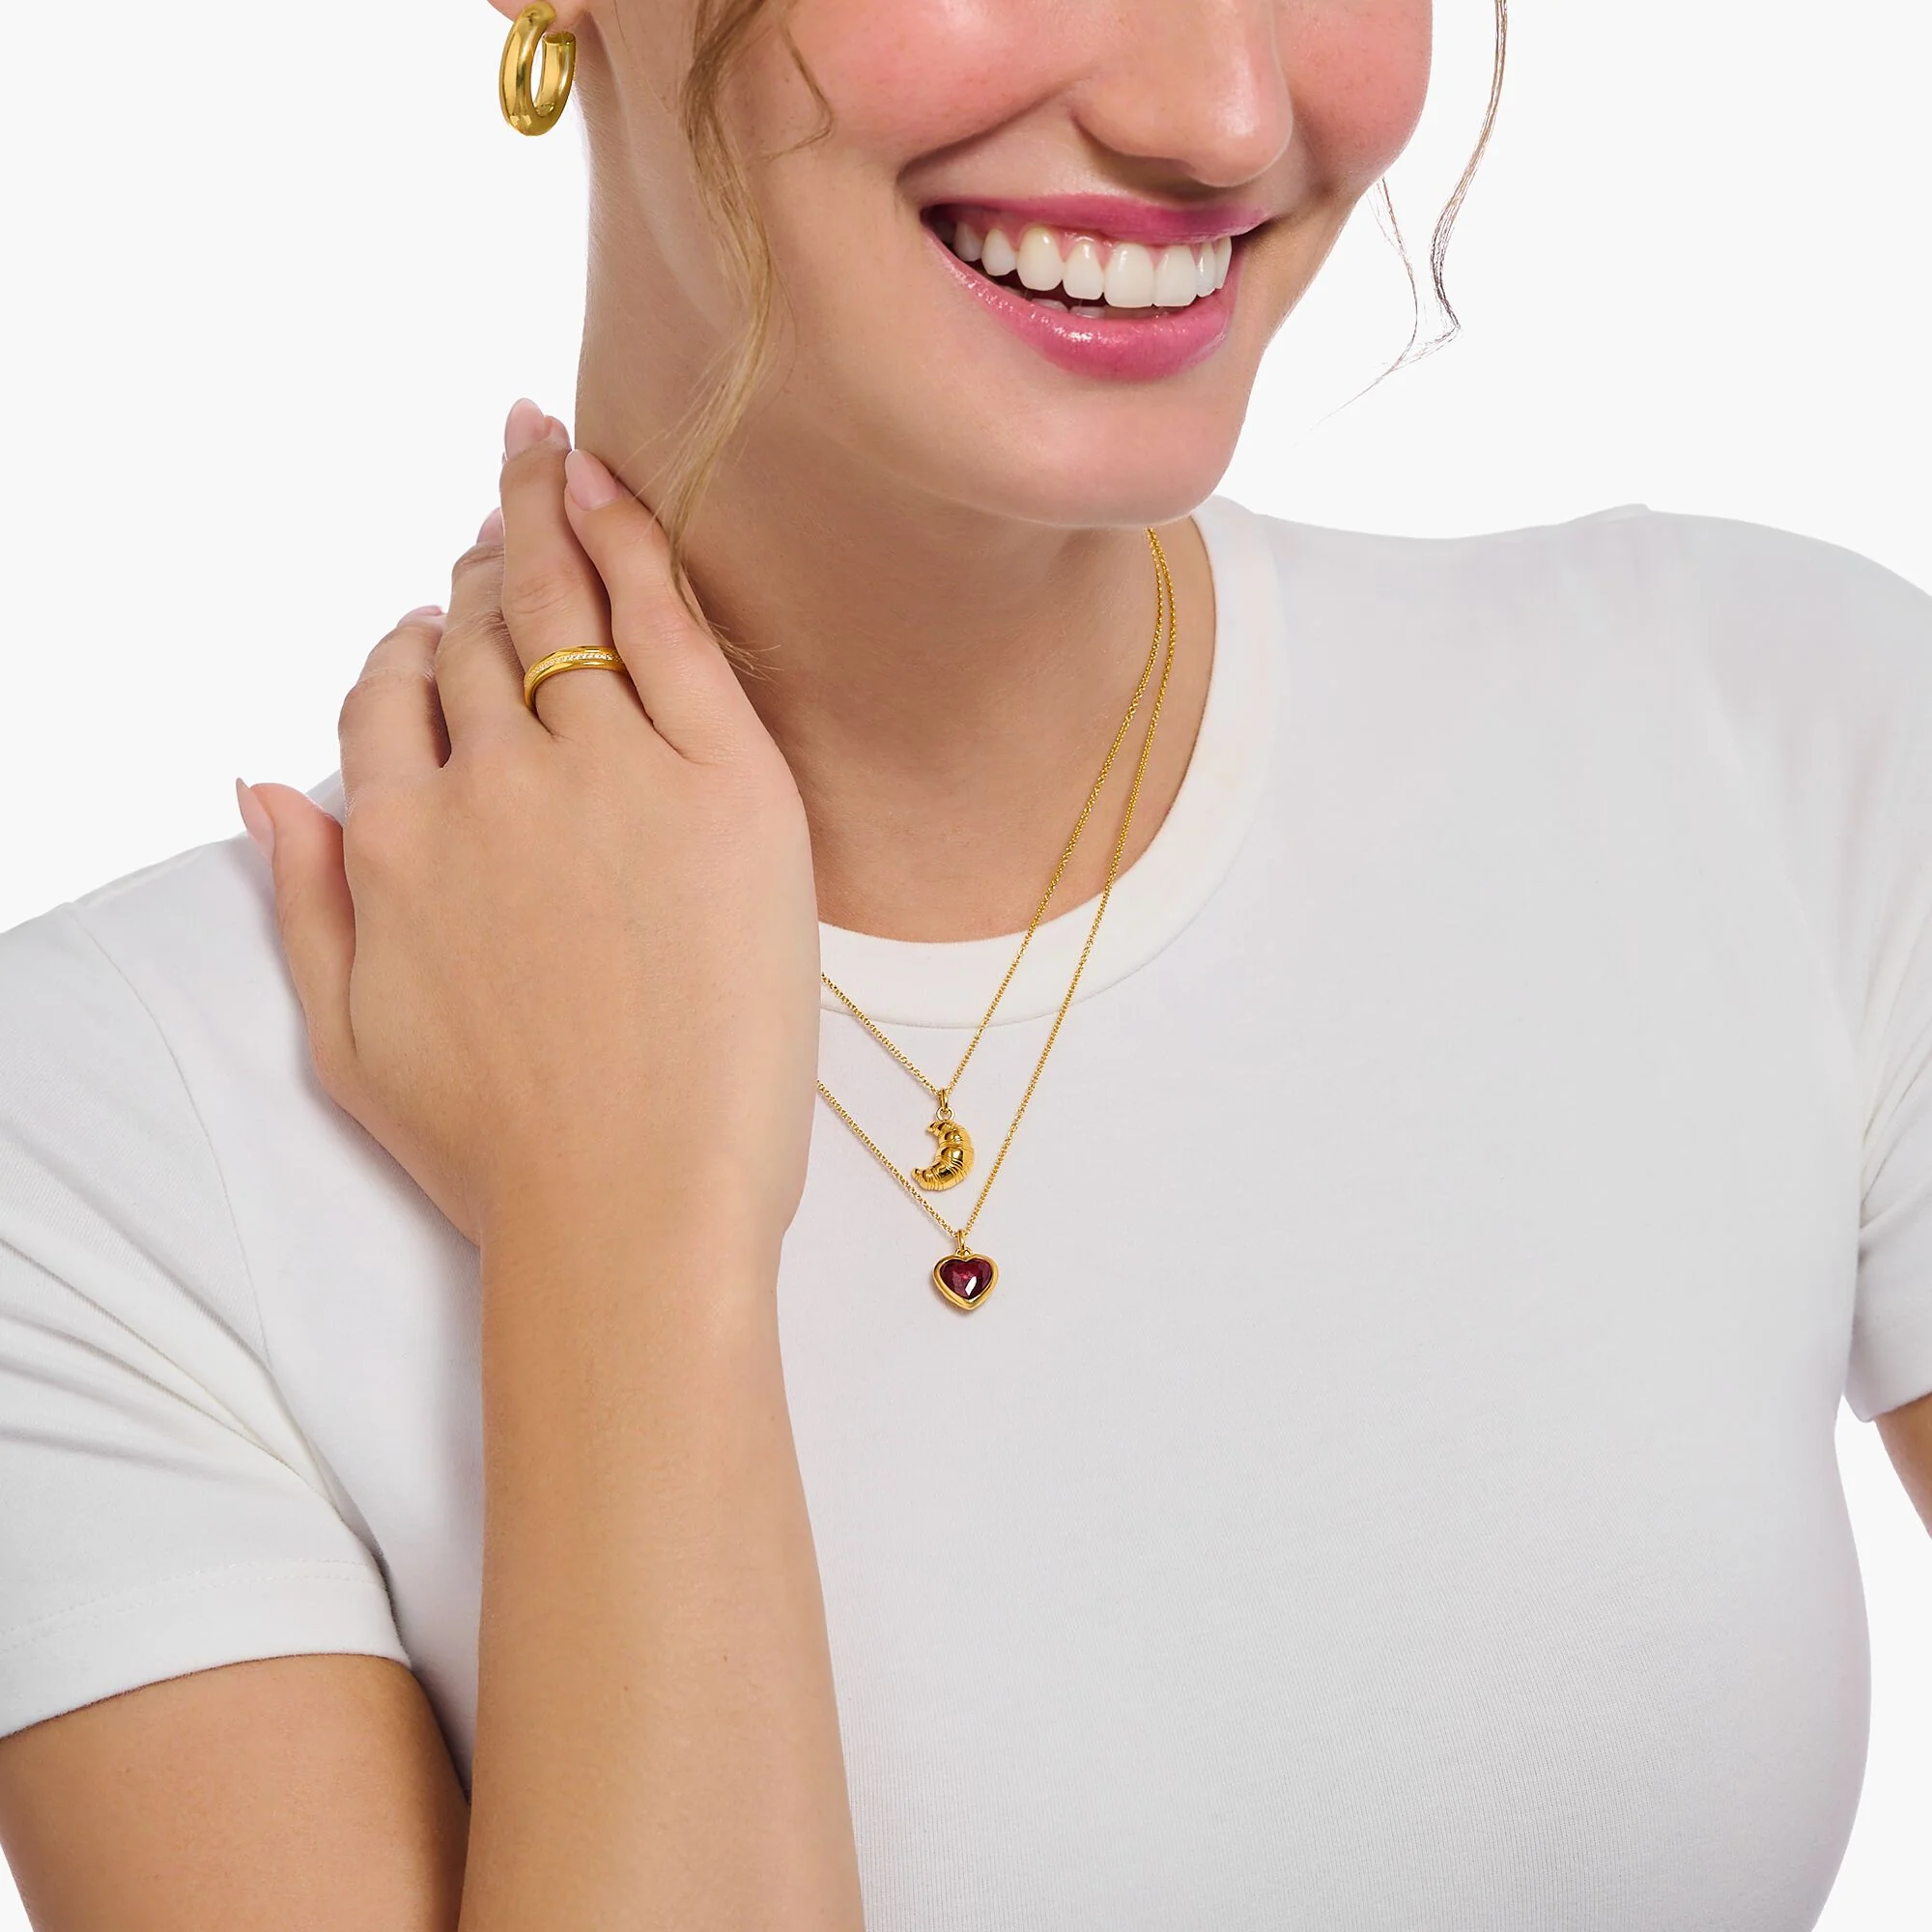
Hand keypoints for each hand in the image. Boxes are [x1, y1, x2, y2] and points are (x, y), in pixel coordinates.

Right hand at [241, 401, 820, 1261]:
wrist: (635, 1211)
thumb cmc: (502, 1151)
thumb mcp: (348, 1036)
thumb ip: (298, 900)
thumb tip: (260, 783)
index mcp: (396, 842)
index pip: (385, 695)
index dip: (407, 645)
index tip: (432, 622)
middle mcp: (487, 786)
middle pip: (468, 637)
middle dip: (476, 563)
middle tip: (501, 500)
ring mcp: (606, 773)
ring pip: (556, 611)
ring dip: (540, 522)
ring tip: (543, 455)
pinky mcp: (722, 783)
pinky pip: (666, 623)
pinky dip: (630, 539)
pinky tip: (609, 480)